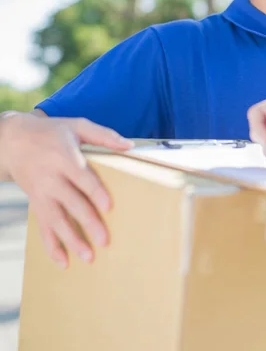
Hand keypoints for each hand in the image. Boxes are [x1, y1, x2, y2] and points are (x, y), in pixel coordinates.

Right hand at [0, 112, 132, 267]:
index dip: (95, 192)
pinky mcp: (36, 203)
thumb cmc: (52, 132)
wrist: (13, 140)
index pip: (82, 177)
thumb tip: (129, 145)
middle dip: (88, 222)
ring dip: (71, 240)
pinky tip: (64, 262)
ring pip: (56, 220)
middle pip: (71, 203)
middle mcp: (51, 178)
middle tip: (104, 240)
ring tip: (88, 256)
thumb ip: (103, 135)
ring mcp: (41, 193)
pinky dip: (51, 246)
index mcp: (64, 157)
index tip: (109, 207)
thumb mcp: (76, 125)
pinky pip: (42, 228)